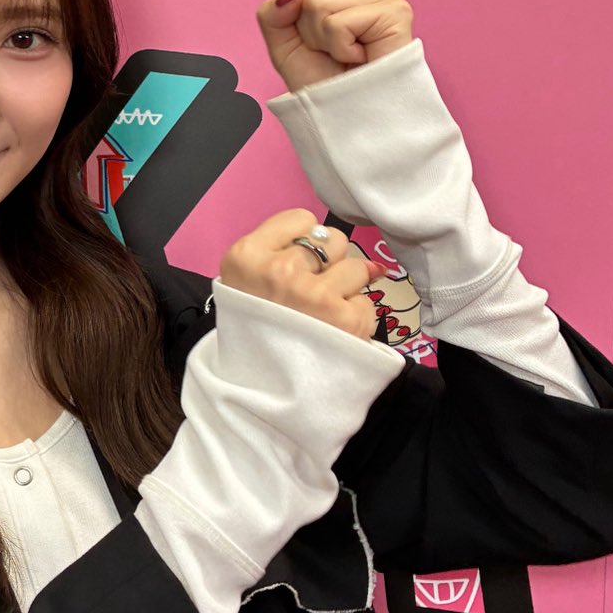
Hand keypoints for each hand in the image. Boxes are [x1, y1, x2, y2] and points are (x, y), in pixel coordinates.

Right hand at [220, 210, 386, 341]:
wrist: (260, 393)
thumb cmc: (254, 332)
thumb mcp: (245, 284)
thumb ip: (283, 252)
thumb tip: (344, 246)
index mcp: (246, 256)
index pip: (302, 219)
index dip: (304, 243)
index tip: (294, 267)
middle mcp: (279, 271)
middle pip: (333, 240)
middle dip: (329, 263)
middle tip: (309, 296)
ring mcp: (313, 295)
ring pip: (356, 267)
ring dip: (346, 290)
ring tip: (323, 316)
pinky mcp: (344, 320)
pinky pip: (367, 301)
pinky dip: (356, 318)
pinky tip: (334, 334)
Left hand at [256, 0, 414, 92]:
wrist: (352, 123)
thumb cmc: (326, 87)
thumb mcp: (284, 47)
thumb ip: (273, 13)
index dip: (294, 25)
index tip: (319, 48)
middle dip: (311, 34)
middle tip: (337, 57)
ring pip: (318, 5)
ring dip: (326, 42)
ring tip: (350, 59)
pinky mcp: (394, 13)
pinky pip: (338, 23)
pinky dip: (341, 49)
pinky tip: (362, 60)